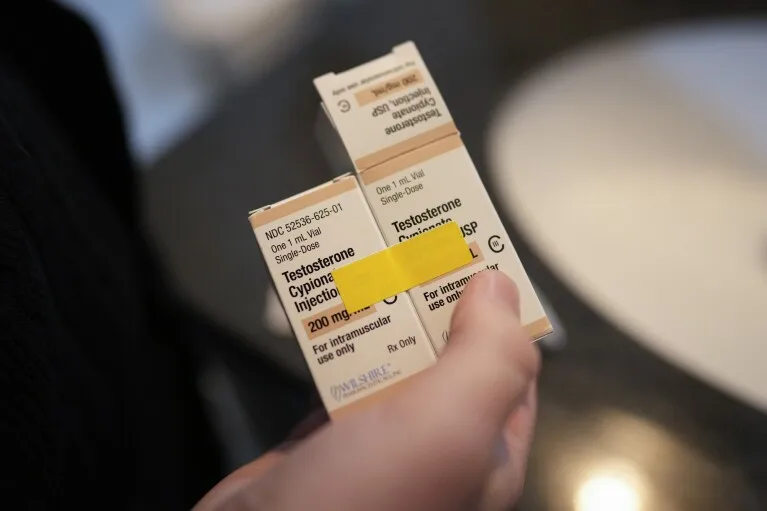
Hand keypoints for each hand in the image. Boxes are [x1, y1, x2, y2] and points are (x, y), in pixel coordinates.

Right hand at [195, 271, 539, 510]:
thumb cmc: (367, 499)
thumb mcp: (450, 427)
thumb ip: (489, 357)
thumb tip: (500, 287)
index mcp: (485, 453)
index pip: (509, 368)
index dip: (499, 309)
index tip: (472, 250)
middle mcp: (438, 450)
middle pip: (446, 357)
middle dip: (432, 300)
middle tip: (409, 241)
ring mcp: (379, 448)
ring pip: (390, 363)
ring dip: (381, 314)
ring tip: (368, 258)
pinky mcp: (324, 443)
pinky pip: (338, 378)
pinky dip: (334, 342)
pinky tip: (325, 307)